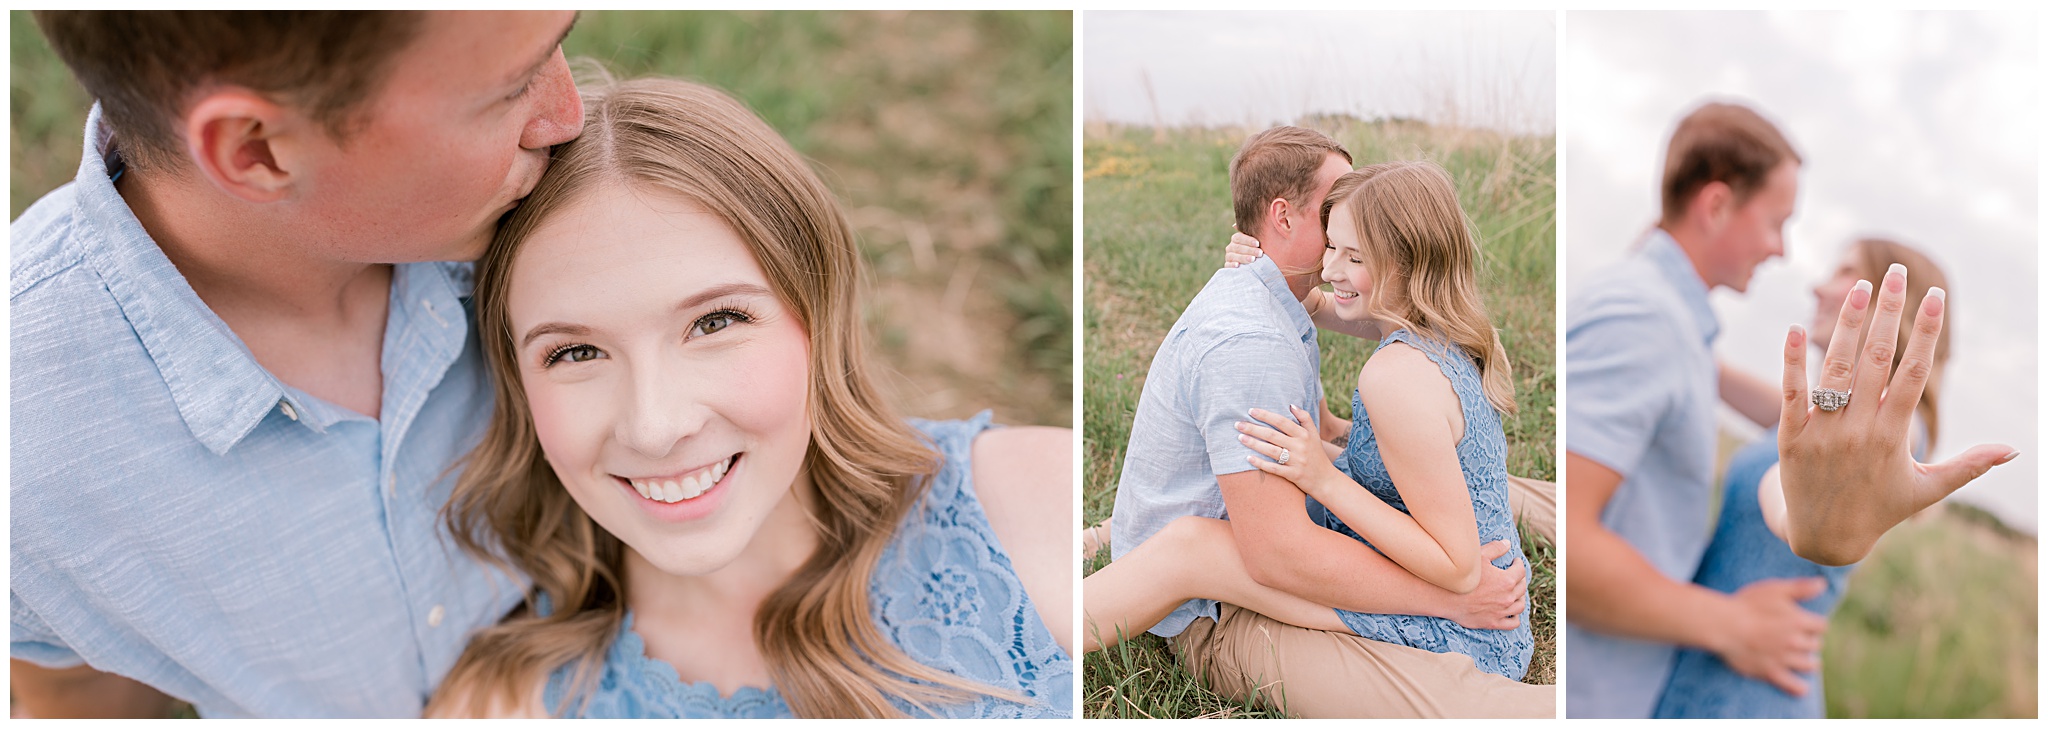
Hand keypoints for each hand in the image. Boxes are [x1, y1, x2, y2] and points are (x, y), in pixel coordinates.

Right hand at [1223, 228, 1262, 268]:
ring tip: (1253, 259)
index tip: (1258, 244)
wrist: (1255, 262)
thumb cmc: (1257, 250)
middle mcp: (1231, 247)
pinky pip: (1228, 265)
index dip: (1248, 240)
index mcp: (1236, 239)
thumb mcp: (1257, 243)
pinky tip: (1238, 265)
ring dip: (1243, 258)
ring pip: (1233, 256)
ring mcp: (1228, 256)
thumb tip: (1245, 225)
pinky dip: (1232, 265)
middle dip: (1249, 250)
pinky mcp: (1227, 266)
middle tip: (1260, 253)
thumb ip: (1254, 234)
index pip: (1239, 237)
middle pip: (1238, 247)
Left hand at [1238, 405, 1341, 499]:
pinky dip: (1261, 463)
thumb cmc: (1316, 455)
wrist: (1326, 480)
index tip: (1251, 411)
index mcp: (1304, 435)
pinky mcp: (1293, 475)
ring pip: (1272, 451)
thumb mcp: (1314, 435)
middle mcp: (1300, 446)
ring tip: (1240, 438)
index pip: (1281, 421)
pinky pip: (1274, 468)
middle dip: (1254, 428)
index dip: (1265, 415)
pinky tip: (1248, 458)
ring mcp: (1297, 461)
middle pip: (1273, 435)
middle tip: (1237, 424)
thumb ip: (1305, 419)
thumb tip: (1291, 405)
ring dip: (1254, 444)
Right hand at [1444, 540, 1525, 629]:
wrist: (1446, 597)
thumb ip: (1495, 548)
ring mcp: (1502, 612)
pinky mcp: (1494, 623)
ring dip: (1520, 597)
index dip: (1518, 564)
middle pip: (1522, 587)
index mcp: (1507, 580)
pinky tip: (1512, 611)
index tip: (1515, 562)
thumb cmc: (1462, 575)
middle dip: (1520, 579)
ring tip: (1516, 593)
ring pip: (1520, 605)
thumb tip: (1508, 544)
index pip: (1520, 570)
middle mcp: (1508, 597)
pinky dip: (1516, 617)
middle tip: (1515, 575)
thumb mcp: (1479, 556)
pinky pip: (1513, 623)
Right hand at [1709, 577, 1827, 695]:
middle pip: (1815, 644)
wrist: (1724, 625)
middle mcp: (1796, 642)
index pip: (1820, 625)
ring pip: (1808, 664)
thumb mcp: (1774, 589)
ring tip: (1805, 661)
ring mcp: (1784, 659)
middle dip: (1809, 641)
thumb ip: (1801, 588)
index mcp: (1799, 621)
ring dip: (1809, 662)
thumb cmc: (1747, 604)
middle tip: (1799, 639)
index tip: (1806, 622)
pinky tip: (1802, 688)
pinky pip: (1792, 685)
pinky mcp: (1771, 672)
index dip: (1813, 623)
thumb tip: (1823, 584)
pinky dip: (1799, 688)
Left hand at [1779, 264, 2017, 564]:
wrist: (1822, 538)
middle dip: (1887, 314)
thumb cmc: (1880, 508)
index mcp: (1894, 436)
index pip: (1912, 374)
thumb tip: (2012, 450)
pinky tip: (1793, 330)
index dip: (1925, 333)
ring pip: (1835, 371)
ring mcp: (1822, 432)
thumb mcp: (1927, 489)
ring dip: (1847, 327)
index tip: (1933, 297)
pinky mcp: (1789, 437)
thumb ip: (1968, 466)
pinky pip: (1790, 393)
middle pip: (1876, 361)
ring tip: (1858, 288)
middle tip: (1895, 274)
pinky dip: (1791, 362)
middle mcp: (1858, 430)